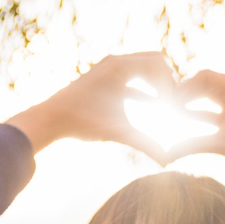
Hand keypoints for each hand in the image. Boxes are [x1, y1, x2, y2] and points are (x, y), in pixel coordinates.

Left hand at [6, 53, 178, 164]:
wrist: (50, 118)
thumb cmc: (82, 122)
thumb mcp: (118, 132)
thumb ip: (145, 143)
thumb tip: (167, 162)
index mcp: (120, 66)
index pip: (159, 64)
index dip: (170, 84)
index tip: (174, 106)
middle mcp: (115, 62)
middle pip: (154, 61)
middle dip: (166, 81)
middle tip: (173, 103)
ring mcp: (108, 68)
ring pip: (142, 69)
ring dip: (155, 85)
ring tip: (166, 105)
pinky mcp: (104, 78)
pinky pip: (130, 78)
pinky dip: (143, 90)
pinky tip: (152, 106)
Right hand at [170, 70, 224, 222]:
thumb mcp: (222, 144)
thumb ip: (192, 145)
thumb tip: (166, 155)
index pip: (206, 76)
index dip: (185, 85)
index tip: (169, 97)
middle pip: (206, 85)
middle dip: (186, 93)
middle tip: (166, 103)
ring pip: (209, 99)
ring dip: (191, 104)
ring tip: (171, 109)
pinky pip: (213, 113)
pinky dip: (199, 115)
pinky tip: (183, 117)